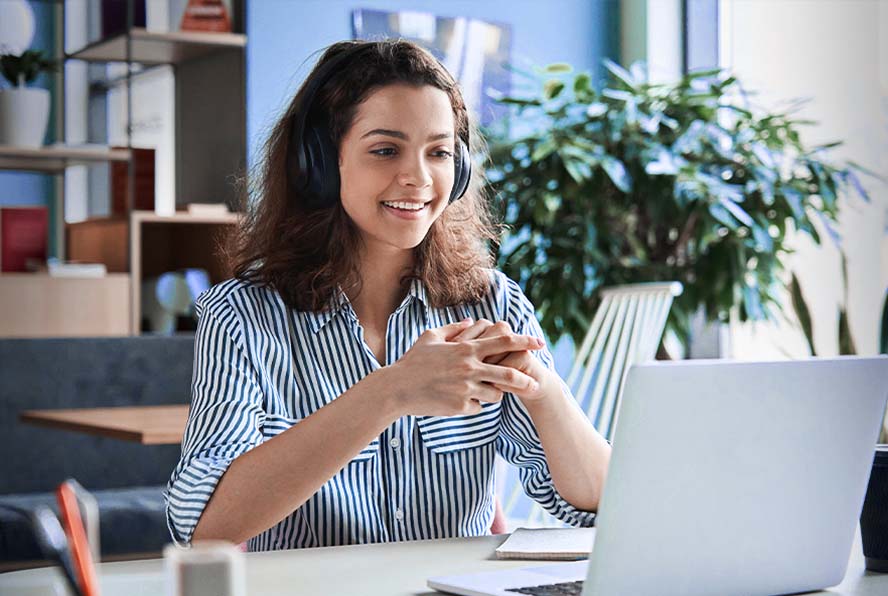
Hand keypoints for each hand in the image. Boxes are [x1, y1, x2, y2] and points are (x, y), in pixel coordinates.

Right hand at [385, 320, 544, 416]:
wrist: (397, 389)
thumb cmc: (413, 362)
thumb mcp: (430, 337)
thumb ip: (453, 329)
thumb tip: (471, 321)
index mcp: (465, 349)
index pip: (503, 342)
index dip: (524, 341)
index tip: (539, 343)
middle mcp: (469, 368)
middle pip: (509, 373)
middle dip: (525, 378)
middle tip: (535, 382)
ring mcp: (466, 389)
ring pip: (496, 395)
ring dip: (494, 394)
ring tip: (483, 393)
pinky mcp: (461, 407)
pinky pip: (478, 408)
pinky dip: (473, 406)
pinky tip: (458, 402)